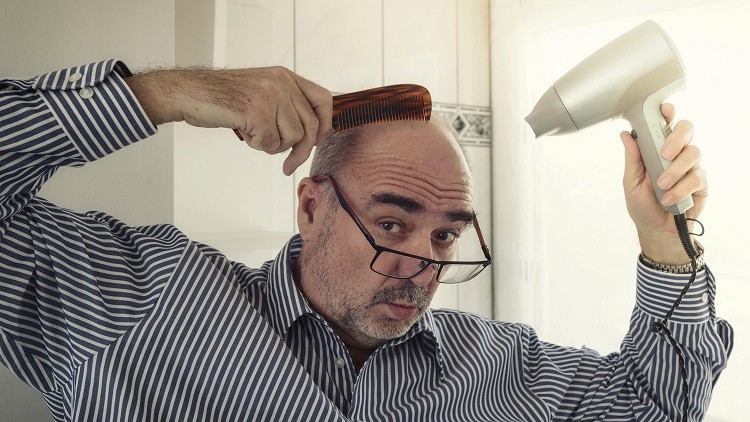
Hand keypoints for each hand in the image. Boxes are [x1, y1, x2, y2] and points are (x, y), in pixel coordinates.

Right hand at [126, 66, 331, 174]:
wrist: (191, 93)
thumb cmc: (224, 98)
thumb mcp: (262, 91)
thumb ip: (286, 105)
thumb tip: (310, 135)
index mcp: (286, 76)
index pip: (322, 99)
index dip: (324, 124)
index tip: (316, 141)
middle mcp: (282, 82)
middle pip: (309, 127)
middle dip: (300, 152)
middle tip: (289, 166)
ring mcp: (270, 95)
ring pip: (291, 138)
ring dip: (273, 146)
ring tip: (254, 134)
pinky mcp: (257, 111)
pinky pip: (270, 144)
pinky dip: (258, 146)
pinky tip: (245, 134)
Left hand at [620, 104, 707, 264]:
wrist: (657, 231)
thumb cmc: (643, 205)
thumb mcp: (631, 182)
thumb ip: (632, 159)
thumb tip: (626, 135)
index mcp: (657, 149)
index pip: (665, 125)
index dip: (667, 113)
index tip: (665, 110)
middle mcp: (676, 154)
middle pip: (686, 130)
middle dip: (677, 137)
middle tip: (665, 153)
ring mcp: (690, 167)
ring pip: (693, 153)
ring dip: (675, 170)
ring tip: (661, 186)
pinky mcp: (701, 182)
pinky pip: (697, 177)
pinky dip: (681, 188)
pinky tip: (669, 198)